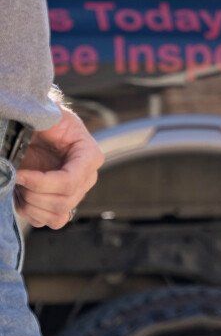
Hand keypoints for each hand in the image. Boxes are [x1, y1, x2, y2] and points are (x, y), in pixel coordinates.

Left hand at [13, 107, 102, 229]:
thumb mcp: (49, 114)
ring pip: (58, 216)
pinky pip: (50, 221)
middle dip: (33, 194)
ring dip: (33, 206)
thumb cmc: (46, 120)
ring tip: (21, 187)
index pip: (70, 181)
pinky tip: (23, 196)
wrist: (39, 129)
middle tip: (18, 178)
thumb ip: (48, 115)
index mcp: (89, 156)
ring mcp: (75, 193)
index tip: (20, 173)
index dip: (41, 183)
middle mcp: (86, 178)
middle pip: (63, 201)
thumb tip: (42, 117)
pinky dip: (32, 213)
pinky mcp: (61, 203)